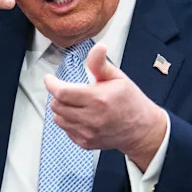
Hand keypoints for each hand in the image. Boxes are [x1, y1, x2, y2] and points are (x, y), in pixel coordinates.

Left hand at [44, 43, 167, 170]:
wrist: (141, 129)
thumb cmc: (131, 102)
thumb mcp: (118, 78)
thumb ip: (101, 64)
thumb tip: (97, 48)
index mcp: (98, 99)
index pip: (62, 92)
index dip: (51, 84)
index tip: (50, 79)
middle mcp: (91, 118)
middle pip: (57, 105)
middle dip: (57, 94)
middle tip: (66, 89)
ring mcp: (87, 133)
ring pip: (58, 119)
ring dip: (60, 108)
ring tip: (73, 102)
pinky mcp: (85, 143)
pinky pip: (66, 130)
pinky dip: (67, 121)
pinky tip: (80, 115)